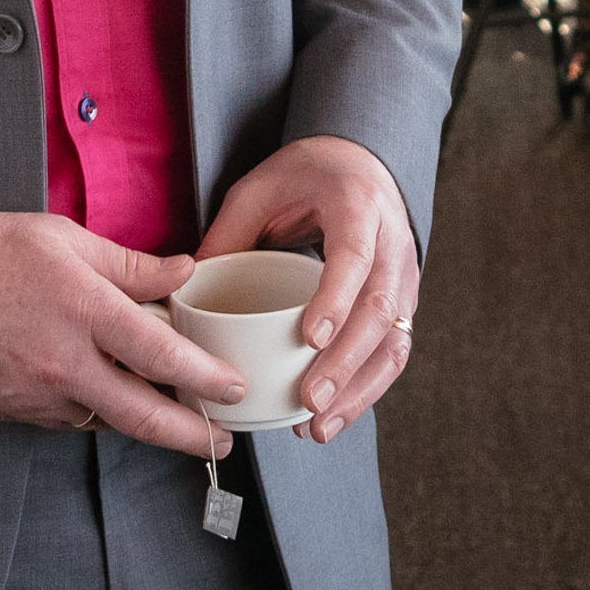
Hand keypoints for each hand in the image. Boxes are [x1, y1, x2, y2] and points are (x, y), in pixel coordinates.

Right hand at [0, 211, 246, 458]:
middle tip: (222, 442)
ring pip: (105, 422)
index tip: (233, 387)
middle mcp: (63, 362)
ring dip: (143, 423)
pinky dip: (94, 411)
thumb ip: (129, 262)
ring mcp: (35, 396)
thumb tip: (183, 271)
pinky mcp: (11, 414)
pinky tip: (105, 395)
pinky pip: (67, 420)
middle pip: (143, 416)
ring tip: (176, 417)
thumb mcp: (61, 238)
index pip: (162, 355)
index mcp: (82, 309)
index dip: (206, 378)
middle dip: (191, 436)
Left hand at [199, 135, 419, 444]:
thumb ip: (227, 235)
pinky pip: (393, 353)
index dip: (335, 299)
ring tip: (318, 426)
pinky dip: (366, 391)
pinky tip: (332, 417)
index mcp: (357, 206)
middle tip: (309, 400)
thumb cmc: (305, 175)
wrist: (359, 163)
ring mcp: (404, 276)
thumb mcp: (258, 190)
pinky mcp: (403, 304)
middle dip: (345, 362)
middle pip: (379, 309)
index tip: (307, 338)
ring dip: (359, 389)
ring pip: (394, 340)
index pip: (354, 257)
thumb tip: (184, 295)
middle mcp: (392, 243)